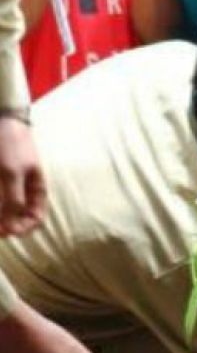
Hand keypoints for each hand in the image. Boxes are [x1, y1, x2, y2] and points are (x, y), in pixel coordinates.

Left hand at [0, 119, 46, 235]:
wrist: (2, 121)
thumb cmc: (10, 145)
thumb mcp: (11, 173)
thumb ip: (12, 200)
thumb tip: (10, 229)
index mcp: (36, 190)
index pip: (35, 219)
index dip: (21, 229)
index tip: (6, 231)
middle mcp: (25, 191)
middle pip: (18, 217)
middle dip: (6, 224)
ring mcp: (10, 187)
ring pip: (6, 210)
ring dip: (0, 216)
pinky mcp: (2, 183)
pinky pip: (2, 199)